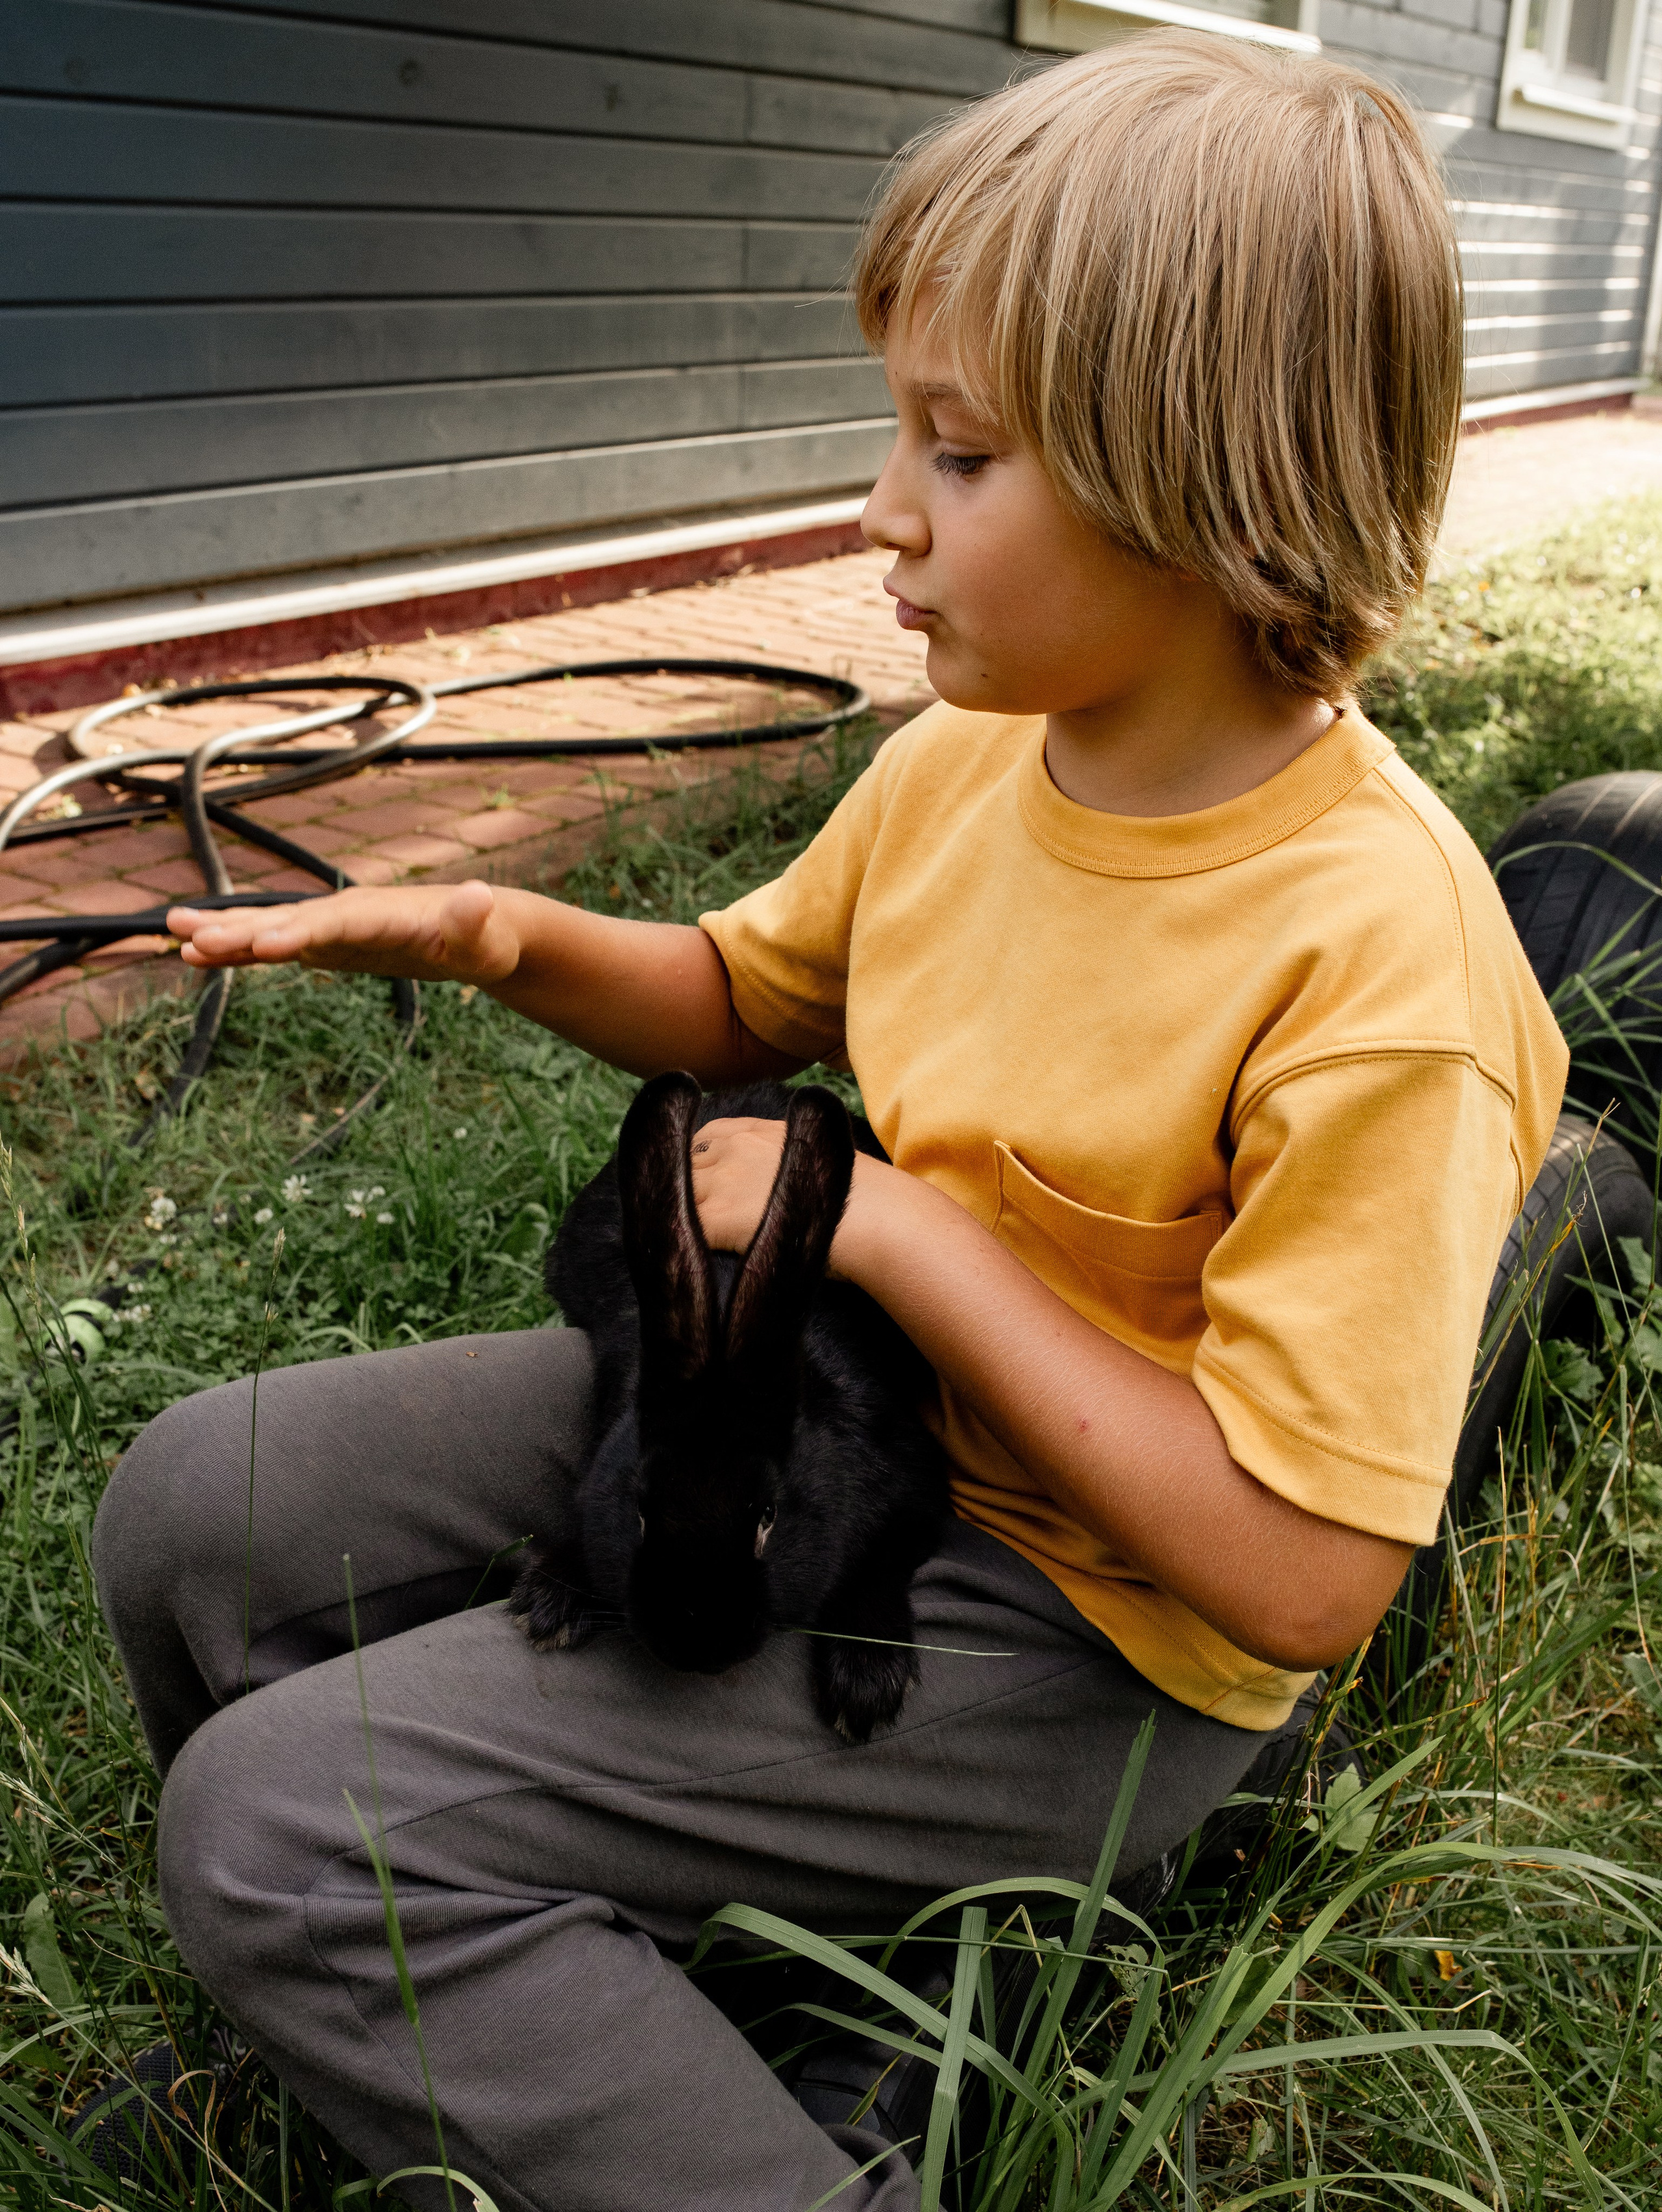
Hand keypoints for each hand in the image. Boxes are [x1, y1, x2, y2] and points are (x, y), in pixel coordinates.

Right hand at [166, 880, 522, 984]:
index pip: (338, 922)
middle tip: (191, 939)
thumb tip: (480, 895)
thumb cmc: (485, 938)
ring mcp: (332, 926)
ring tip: (176, 937)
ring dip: (226, 934)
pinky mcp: (325, 944)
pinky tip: (198, 956)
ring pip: (271, 927)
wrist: (480, 929)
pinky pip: (276, 946)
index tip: (266, 944)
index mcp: (383, 913)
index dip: (302, 932)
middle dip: (242, 930)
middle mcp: (348, 912)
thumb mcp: (485, 937)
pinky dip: (239, 951)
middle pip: (289, 921)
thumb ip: (474, 920)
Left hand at [689, 1116, 905, 1268]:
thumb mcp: (820, 1154)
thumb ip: (789, 1156)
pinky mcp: (718, 1217)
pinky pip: (679, 1224)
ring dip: (682, 1213)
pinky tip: (690, 1255)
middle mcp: (735, 1147)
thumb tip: (782, 1178)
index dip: (702, 1161)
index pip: (707, 1137)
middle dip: (688, 1187)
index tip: (705, 1182)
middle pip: (686, 1163)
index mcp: (759, 1130)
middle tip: (696, 1217)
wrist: (872, 1215)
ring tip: (690, 1240)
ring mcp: (723, 1180)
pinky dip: (680, 1238)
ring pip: (678, 1193)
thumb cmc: (861, 1194)